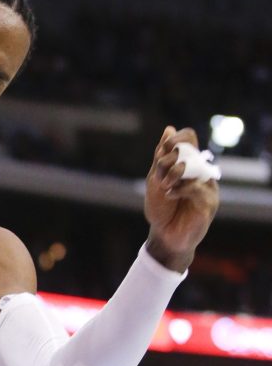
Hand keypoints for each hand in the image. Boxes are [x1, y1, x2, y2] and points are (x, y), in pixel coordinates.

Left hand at [144, 126, 219, 271]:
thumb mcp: (155, 179)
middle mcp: (200, 172)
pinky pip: (196, 186)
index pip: (190, 138)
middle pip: (189, 151)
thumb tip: (169, 129)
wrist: (164, 236)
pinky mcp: (209, 202)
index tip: (163, 150)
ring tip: (165, 187)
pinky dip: (179, 188)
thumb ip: (161, 157)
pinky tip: (170, 195)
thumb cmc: (160, 208)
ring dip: (173, 174)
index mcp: (188, 164)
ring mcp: (207, 187)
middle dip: (167, 161)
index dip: (178, 138)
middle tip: (159, 177)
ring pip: (193, 167)